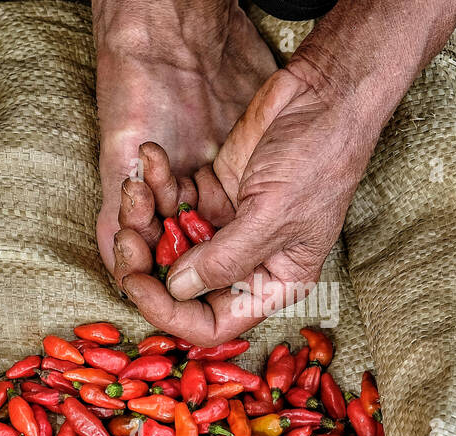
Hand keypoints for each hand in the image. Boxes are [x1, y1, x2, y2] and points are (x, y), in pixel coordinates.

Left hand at [114, 61, 378, 345]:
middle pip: (176, 286)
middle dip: (143, 262)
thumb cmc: (321, 155)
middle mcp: (243, 263)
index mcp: (270, 284)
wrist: (328, 91)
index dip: (168, 312)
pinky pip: (167, 202)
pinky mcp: (209, 194)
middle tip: (126, 234)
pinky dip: (154, 184)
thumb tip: (176, 288)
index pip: (209, 324)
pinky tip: (151, 157)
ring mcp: (223, 229)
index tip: (137, 282)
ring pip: (163, 243)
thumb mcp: (275, 214)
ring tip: (136, 186)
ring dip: (141, 218)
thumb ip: (225, 259)